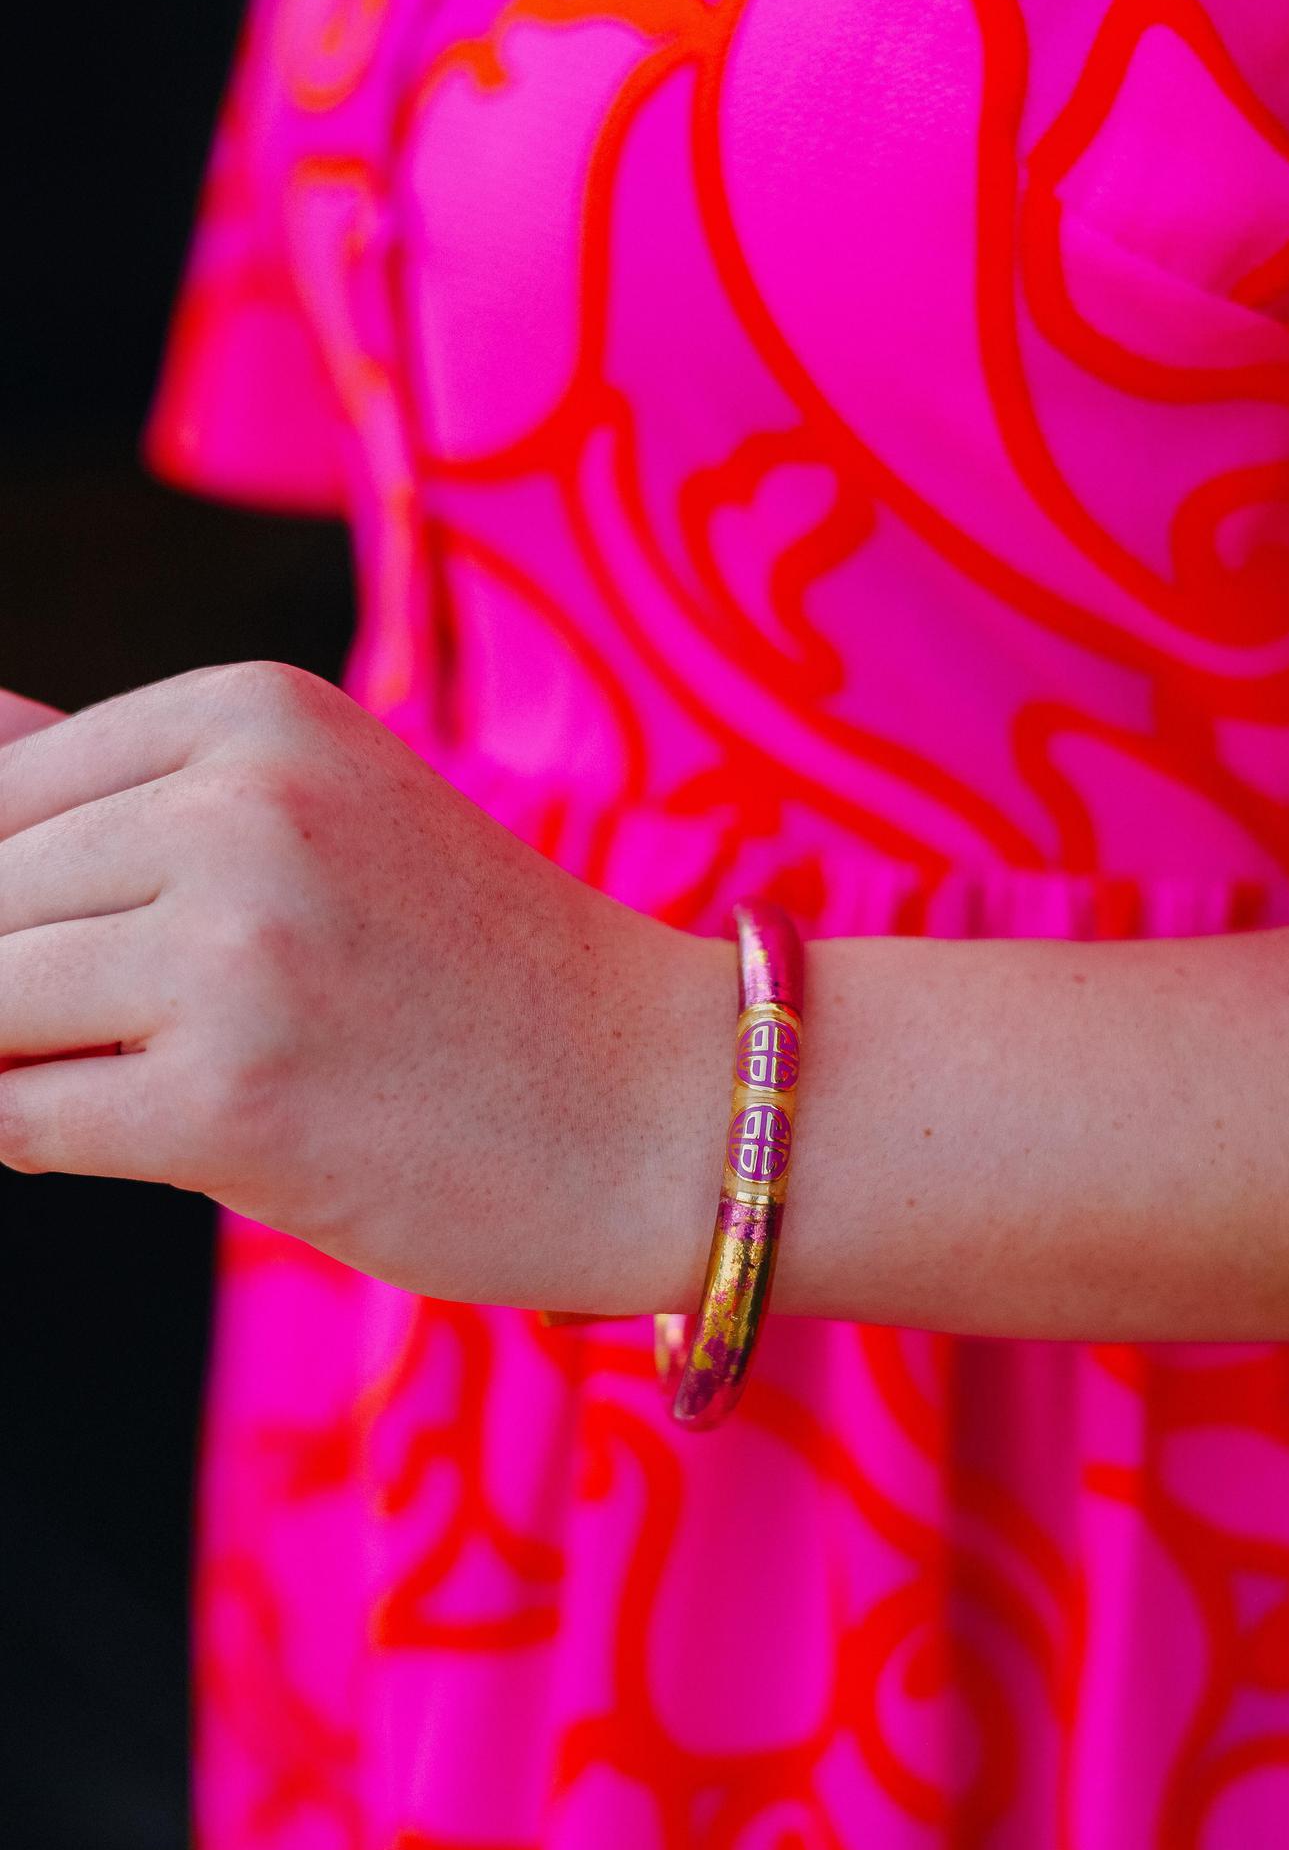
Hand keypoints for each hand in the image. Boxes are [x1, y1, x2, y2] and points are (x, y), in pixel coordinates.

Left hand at [0, 662, 732, 1307]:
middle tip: (149, 1034)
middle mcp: (239, 804)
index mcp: (255, 712)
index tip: (111, 965)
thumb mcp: (320, 815)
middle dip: (19, 988)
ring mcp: (236, 948)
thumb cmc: (481, 971)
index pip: (5, 790)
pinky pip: (18, 1117)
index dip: (18, 902)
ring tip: (157, 1078)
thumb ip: (122, 782)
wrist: (663, 1106)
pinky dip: (52, 1137)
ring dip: (32, 1062)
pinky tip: (172, 1129)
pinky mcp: (231, 1096)